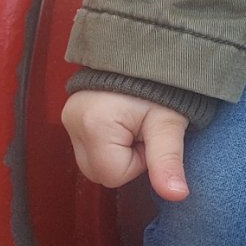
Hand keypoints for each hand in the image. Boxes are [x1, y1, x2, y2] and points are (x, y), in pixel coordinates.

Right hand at [62, 89, 189, 201]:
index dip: (139, 161)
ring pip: (92, 160)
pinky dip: (106, 141)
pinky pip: (88, 145)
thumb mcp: (169, 123)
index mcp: (94, 125)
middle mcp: (72, 122)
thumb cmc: (162, 85)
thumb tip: (177, 195)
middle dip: (126, 157)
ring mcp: (68, 117)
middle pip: (99, 170)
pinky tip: (121, 121)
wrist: (151, 49)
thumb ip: (168, 160)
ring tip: (133, 122)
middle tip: (143, 128)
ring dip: (116, 150)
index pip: (114, 175)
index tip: (150, 134)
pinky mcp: (70, 113)